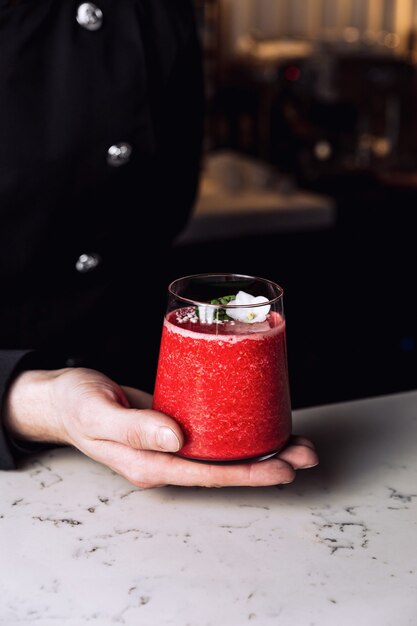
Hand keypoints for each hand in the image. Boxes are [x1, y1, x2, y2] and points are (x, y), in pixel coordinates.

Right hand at [4, 367, 317, 487]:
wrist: (63, 397)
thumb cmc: (76, 404)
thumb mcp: (97, 414)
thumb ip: (133, 428)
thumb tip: (176, 440)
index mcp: (149, 465)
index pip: (208, 473)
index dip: (248, 472)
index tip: (283, 468)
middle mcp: (166, 459)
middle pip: (224, 466)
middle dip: (267, 463)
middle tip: (305, 454)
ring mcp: (170, 444)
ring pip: (223, 450)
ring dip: (260, 447)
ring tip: (296, 441)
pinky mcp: (173, 425)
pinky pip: (212, 431)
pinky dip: (237, 428)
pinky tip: (257, 421)